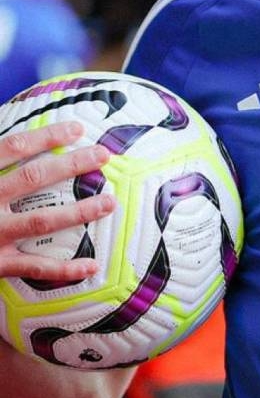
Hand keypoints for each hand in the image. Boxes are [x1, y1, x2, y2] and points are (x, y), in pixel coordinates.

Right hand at [0, 122, 112, 280]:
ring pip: (42, 221)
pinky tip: (91, 266)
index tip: (77, 128)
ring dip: (79, 211)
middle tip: (104, 154)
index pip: (14, 147)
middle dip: (73, 164)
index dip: (47, 136)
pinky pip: (33, 268)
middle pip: (34, 178)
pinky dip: (63, 270)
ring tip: (109, 202)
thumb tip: (12, 140)